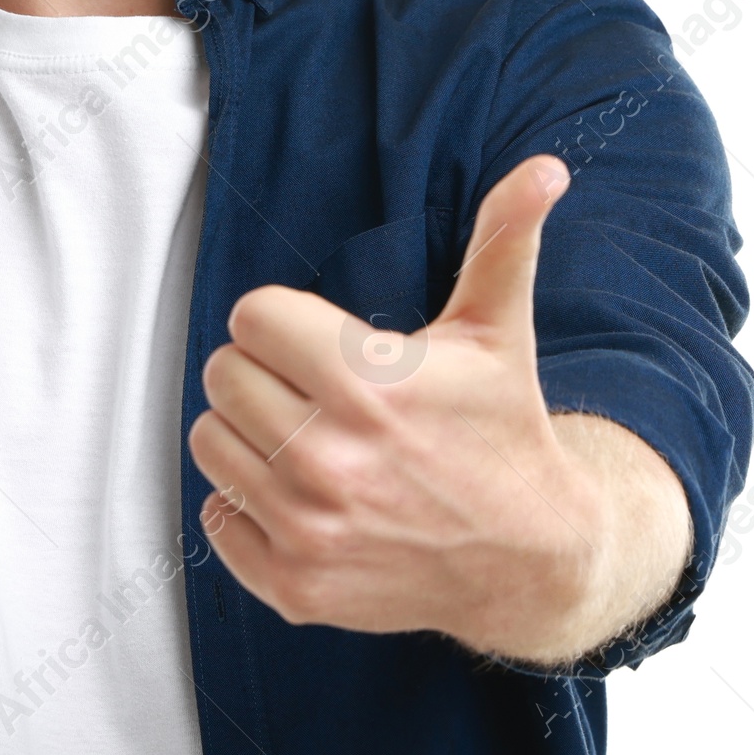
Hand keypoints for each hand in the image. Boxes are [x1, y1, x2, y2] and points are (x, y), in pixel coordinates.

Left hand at [188, 154, 630, 662]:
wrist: (528, 558)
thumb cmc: (501, 431)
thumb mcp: (497, 331)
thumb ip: (504, 240)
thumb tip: (544, 169)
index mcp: (370, 384)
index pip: (252, 316)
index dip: (286, 323)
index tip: (323, 344)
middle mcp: (331, 459)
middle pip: (221, 375)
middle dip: (263, 374)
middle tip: (316, 391)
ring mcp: (309, 528)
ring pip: (209, 442)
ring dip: (249, 435)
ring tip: (310, 439)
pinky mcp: (295, 584)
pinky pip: (215, 517)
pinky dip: (247, 507)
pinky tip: (305, 498)